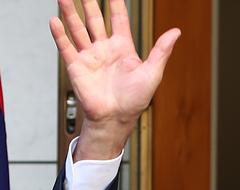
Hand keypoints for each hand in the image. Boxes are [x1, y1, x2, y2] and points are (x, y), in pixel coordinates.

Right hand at [50, 0, 180, 160]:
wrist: (115, 118)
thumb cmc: (135, 100)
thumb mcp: (152, 72)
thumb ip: (162, 50)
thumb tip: (176, 32)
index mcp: (124, 49)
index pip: (119, 20)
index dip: (116, 5)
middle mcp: (105, 50)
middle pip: (95, 20)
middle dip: (90, 4)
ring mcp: (90, 57)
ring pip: (78, 29)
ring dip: (71, 14)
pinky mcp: (77, 66)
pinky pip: (66, 46)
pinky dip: (59, 33)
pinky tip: (55, 20)